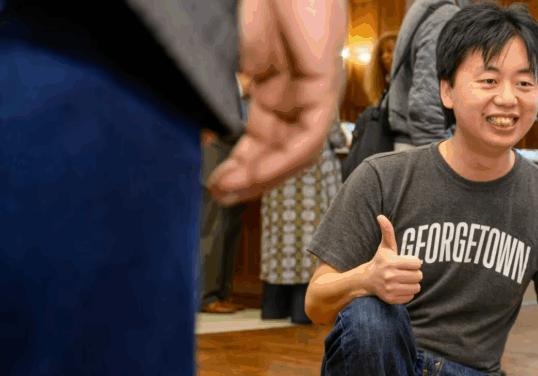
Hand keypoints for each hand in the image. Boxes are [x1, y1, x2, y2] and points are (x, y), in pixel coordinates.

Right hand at [207, 0, 347, 205]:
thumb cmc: (269, 4)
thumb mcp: (242, 53)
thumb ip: (236, 86)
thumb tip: (213, 118)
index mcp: (280, 90)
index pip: (265, 140)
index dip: (241, 164)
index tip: (217, 181)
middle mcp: (301, 97)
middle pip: (280, 152)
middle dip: (251, 178)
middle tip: (221, 195)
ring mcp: (315, 94)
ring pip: (297, 152)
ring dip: (265, 177)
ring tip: (232, 189)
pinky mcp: (324, 86)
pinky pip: (310, 135)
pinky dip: (285, 159)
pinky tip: (260, 172)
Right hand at [366, 215, 422, 304]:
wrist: (366, 280)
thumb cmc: (380, 261)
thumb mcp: (385, 247)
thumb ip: (387, 231)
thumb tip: (381, 216)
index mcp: (392, 263)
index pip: (417, 264)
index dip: (414, 263)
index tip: (407, 263)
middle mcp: (390, 277)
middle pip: (418, 276)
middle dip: (415, 274)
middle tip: (407, 272)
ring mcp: (390, 289)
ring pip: (416, 288)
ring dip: (413, 284)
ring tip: (405, 280)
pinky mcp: (391, 299)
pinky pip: (410, 297)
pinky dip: (407, 293)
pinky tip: (400, 288)